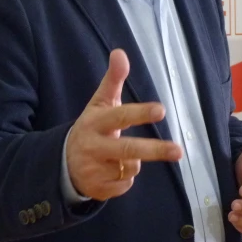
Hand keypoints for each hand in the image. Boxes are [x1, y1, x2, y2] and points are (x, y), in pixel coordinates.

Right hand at [66, 49, 182, 200]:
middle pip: (129, 149)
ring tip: (120, 156)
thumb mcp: (99, 103)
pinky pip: (124, 185)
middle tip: (178, 151)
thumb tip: (120, 52)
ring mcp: (93, 169)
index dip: (141, 113)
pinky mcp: (96, 189)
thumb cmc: (92, 127)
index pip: (121, 116)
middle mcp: (92, 146)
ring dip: (134, 163)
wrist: (63, 162)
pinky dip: (125, 179)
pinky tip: (113, 171)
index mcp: (95, 122)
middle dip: (155, 150)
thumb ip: (113, 80)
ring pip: (130, 168)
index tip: (162, 110)